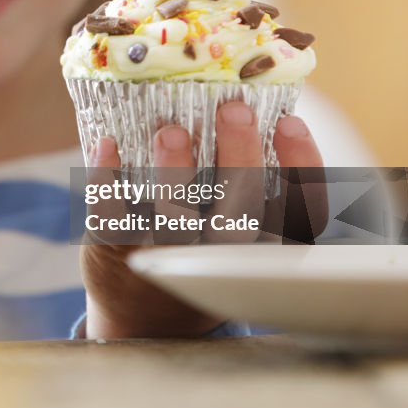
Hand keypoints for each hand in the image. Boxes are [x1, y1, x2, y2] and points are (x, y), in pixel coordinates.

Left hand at [80, 101, 326, 338]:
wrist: (142, 309)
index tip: (288, 121)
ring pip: (176, 224)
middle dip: (240, 160)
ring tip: (170, 132)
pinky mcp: (118, 257)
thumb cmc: (198, 243)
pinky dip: (105, 182)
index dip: (301, 170)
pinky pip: (111, 221)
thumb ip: (247, 175)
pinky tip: (105, 144)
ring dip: (174, 175)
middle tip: (234, 110)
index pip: (299, 215)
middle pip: (240, 217)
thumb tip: (246, 98)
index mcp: (260, 245)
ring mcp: (168, 260)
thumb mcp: (235, 221)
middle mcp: (219, 259)